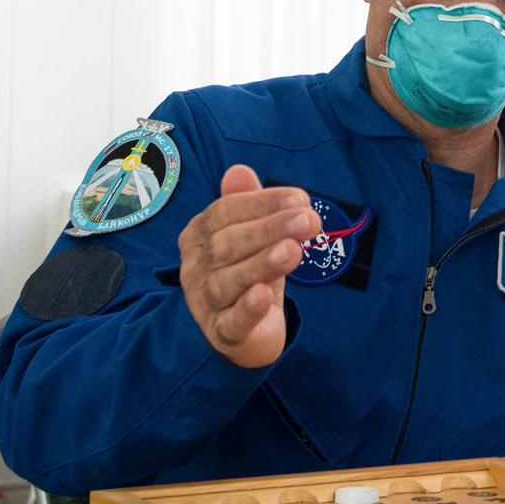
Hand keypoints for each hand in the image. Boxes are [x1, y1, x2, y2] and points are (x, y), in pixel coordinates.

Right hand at [178, 165, 320, 367]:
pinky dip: (248, 308)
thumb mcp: (252, 236)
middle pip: (228, 244)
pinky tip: (265, 295)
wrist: (247, 331)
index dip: (264, 203)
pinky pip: (232, 321)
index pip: (226, 212)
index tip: (302, 199)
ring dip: (262, 263)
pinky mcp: (223, 333)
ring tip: (294, 250)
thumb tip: (239, 170)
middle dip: (270, 229)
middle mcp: (195, 268)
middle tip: (309, 220)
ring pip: (229, 282)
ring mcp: (205, 303)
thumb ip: (247, 204)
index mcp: (199, 236)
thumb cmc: (249, 273)